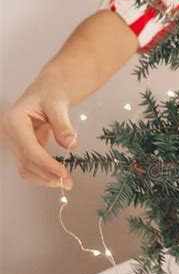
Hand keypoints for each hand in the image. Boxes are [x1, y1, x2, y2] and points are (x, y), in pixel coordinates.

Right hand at [1, 70, 75, 188]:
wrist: (48, 90)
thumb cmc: (51, 93)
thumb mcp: (58, 104)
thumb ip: (63, 124)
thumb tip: (71, 144)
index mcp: (14, 121)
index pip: (30, 149)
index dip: (47, 164)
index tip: (64, 174)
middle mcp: (10, 133)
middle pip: (26, 162)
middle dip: (48, 175)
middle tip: (69, 183)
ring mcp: (15, 142)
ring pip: (26, 168)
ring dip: (45, 179)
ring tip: (66, 183)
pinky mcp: (23, 148)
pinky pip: (31, 165)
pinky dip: (45, 173)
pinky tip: (59, 177)